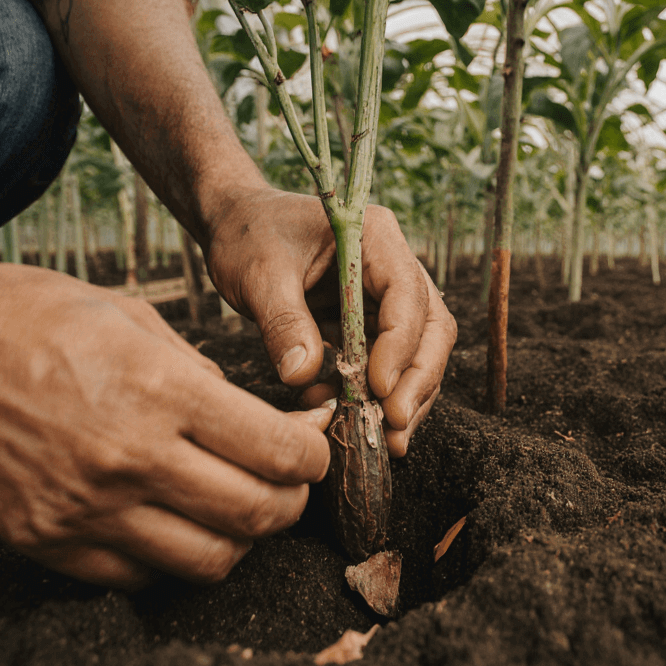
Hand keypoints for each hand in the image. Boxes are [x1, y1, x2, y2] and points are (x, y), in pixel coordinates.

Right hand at [0, 261, 333, 588]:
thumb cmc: (32, 318)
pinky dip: (171, 559)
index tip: (313, 453)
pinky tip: (170, 525)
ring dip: (237, 540)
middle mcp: (131, 457)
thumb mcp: (133, 320)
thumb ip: (201, 377)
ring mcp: (87, 509)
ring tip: (233, 511)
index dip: (313, 459)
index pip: (278, 451)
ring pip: (206, 560)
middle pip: (256, 515)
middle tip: (287, 488)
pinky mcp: (47, 542)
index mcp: (162, 390)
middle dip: (290, 505)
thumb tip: (259, 421)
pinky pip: (139, 577)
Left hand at [202, 188, 455, 457]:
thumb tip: (303, 376)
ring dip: (402, 398)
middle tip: (394, 429)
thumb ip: (283, 323)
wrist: (235, 225)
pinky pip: (385, 364)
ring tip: (383, 440)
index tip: (377, 388)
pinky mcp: (369, 322)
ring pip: (416, 352)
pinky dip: (371, 396)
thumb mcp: (259, 275)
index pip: (408, 295)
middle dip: (417, 382)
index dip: (401, 346)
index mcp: (375, 237)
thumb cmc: (248, 236)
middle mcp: (392, 266)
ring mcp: (384, 296)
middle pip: (430, 329)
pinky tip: (341, 416)